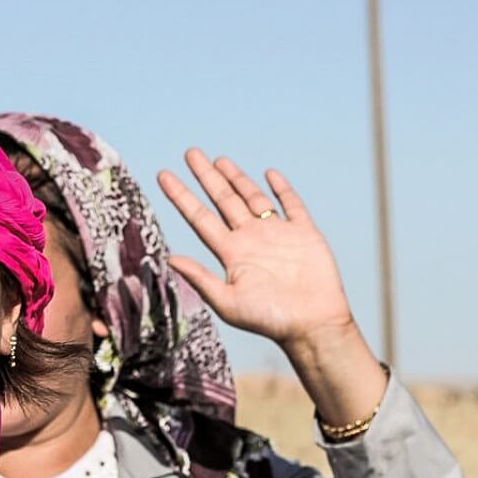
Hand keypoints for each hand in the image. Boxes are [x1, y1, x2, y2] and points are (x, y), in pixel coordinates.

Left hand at [157, 154, 355, 350]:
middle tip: (191, 152)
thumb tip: (169, 258)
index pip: (200, 217)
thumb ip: (200, 278)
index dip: (181, 196)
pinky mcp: (304, 234)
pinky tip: (270, 174)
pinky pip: (291, 204)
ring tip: (220, 160)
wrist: (313, 325)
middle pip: (223, 200)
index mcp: (231, 253)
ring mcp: (277, 234)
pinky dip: (281, 188)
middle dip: (207, 176)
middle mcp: (251, 239)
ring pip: (253, 198)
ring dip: (237, 179)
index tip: (164, 175)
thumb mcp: (228, 302)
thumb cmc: (270, 320)